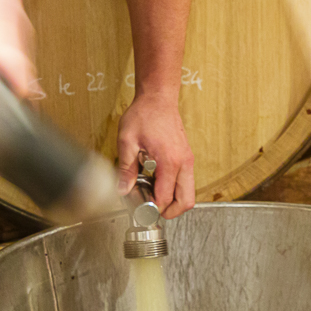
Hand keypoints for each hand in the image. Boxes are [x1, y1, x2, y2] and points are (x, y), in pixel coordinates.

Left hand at [117, 94, 194, 218]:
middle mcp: (183, 163)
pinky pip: (186, 182)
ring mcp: (188, 161)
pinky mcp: (187, 158)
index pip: (165, 197)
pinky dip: (174, 189)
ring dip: (173, 200)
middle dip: (170, 211)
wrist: (158, 99)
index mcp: (169, 161)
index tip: (140, 207)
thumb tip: (122, 190)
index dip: (153, 207)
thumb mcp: (127, 141)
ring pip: (188, 193)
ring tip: (153, 195)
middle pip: (186, 201)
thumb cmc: (145, 115)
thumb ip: (126, 169)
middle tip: (152, 210)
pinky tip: (157, 182)